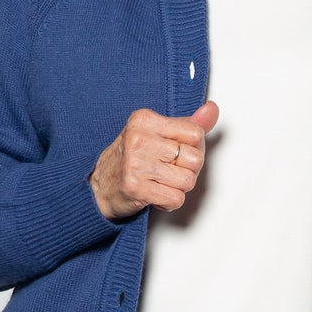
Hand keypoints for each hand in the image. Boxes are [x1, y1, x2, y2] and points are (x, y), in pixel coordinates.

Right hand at [90, 101, 218, 220]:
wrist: (100, 188)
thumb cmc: (132, 160)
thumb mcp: (158, 135)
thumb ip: (187, 125)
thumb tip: (212, 109)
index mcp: (145, 119)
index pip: (195, 134)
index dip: (193, 149)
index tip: (176, 154)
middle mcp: (139, 138)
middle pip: (195, 159)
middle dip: (187, 171)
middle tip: (167, 171)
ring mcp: (135, 162)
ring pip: (187, 181)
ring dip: (178, 188)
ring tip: (159, 182)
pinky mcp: (135, 187)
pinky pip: (175, 199)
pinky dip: (169, 202)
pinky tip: (155, 194)